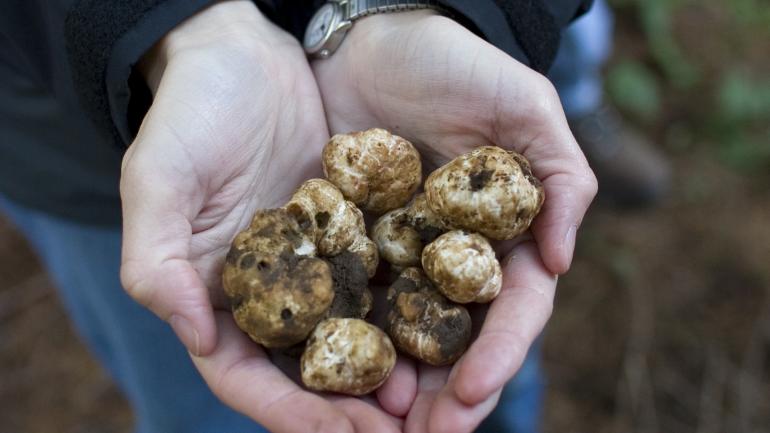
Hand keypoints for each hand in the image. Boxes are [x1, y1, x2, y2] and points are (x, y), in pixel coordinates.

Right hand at [120, 2, 399, 430]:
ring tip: (435, 400)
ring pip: (355, 337)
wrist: (244, 55)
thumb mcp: (157, 180)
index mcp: (218, 295)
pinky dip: (410, 310)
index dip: (294, 413)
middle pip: (310, 372)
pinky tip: (448, 328)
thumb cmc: (189, 114)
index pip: (249, 376)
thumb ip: (158, 261)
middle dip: (354, 412)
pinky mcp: (356, 231)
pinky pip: (386, 278)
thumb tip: (193, 336)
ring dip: (391, 374)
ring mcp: (318, 264)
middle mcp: (272, 291)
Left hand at [313, 11, 596, 431]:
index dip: (496, 355)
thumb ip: (561, 178)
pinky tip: (331, 373)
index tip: (469, 392)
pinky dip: (344, 339)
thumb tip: (564, 261)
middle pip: (457, 337)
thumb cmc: (455, 64)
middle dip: (445, 391)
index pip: (509, 309)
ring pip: (403, 332)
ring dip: (395, 384)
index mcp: (500, 234)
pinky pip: (346, 296)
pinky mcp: (346, 240)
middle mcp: (451, 254)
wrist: (371, 35)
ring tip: (378, 425)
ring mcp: (399, 252)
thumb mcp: (523, 106)